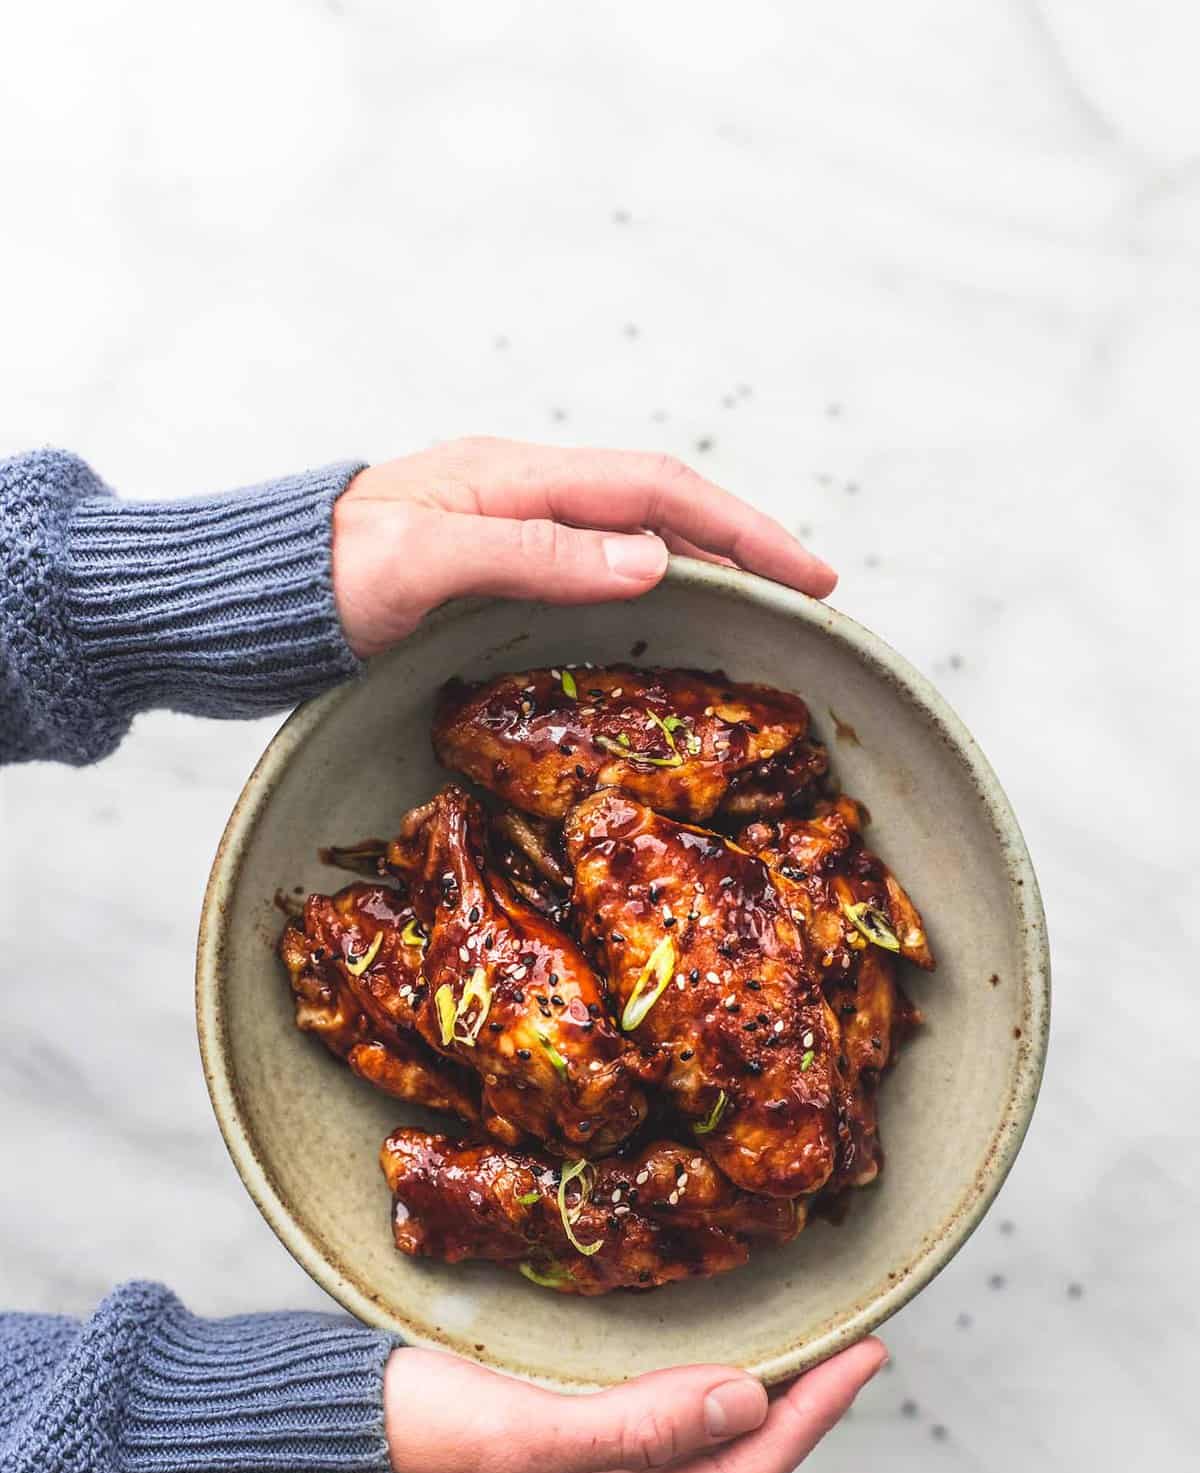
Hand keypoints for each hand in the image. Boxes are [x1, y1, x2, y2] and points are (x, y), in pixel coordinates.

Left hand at [332, 436, 836, 657]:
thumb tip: (653, 560)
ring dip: (705, 562)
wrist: (247, 593)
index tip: (812, 574)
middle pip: (660, 507)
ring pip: (632, 534)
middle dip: (743, 543)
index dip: (743, 530)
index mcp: (516, 477)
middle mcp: (522, 492)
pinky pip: (595, 563)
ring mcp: (507, 527)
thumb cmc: (321, 578)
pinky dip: (652, 582)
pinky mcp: (490, 565)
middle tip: (811, 595)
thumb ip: (534, 556)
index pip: (659, 491)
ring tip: (763, 605)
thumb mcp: (425, 565)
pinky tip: (669, 611)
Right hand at [383, 1338, 884, 1472]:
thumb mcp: (521, 1433)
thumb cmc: (404, 1439)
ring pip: (694, 1451)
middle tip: (853, 1347)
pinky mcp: (554, 1451)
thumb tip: (747, 1402)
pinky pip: (652, 1430)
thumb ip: (635, 1424)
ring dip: (752, 1404)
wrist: (313, 1436)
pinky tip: (713, 1364)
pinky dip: (696, 1395)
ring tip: (806, 1354)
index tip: (863, 1358)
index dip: (808, 1419)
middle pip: (727, 1471)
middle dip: (796, 1413)